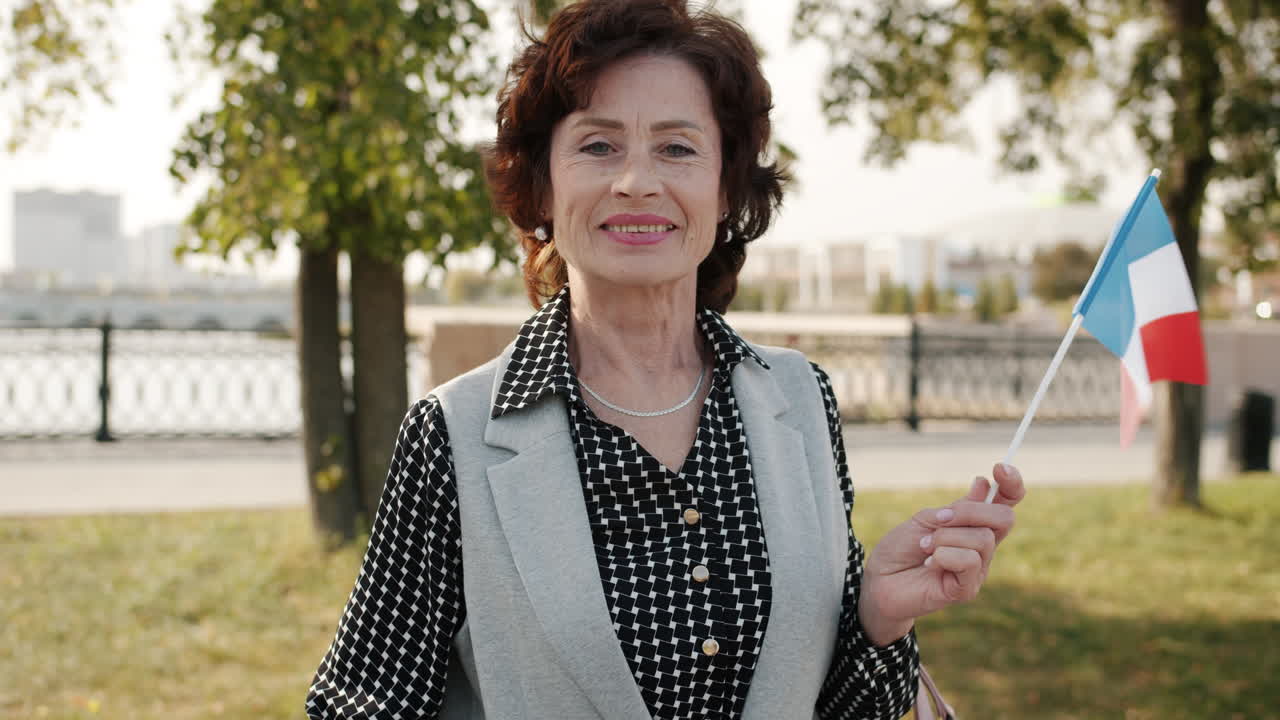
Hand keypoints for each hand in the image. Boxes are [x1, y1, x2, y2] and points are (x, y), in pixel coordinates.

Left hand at [857, 463, 1024, 645]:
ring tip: (925, 546)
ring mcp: (977, 569)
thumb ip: (955, 508)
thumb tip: (983, 484)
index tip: (998, 468)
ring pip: (983, 539)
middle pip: (1004, 518)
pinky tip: (930, 562)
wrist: (879, 580)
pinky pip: (970, 561)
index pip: (1006, 503)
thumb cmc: (900, 549)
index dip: (1011, 484)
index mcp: (973, 525)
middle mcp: (981, 547)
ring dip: (946, 536)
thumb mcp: (924, 519)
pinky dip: (945, 555)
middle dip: (970, 511)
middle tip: (939, 518)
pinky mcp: (967, 589)